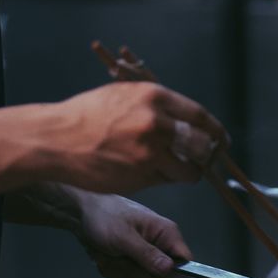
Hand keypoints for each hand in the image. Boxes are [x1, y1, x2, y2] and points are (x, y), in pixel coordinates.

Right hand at [46, 82, 227, 192]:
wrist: (55, 139)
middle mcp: (157, 123)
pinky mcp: (142, 175)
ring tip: (171, 168)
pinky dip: (163, 179)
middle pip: (203, 146)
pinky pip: (167, 181)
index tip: (222, 142)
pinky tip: (144, 171)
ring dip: (187, 173)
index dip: (216, 132)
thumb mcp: (124, 97)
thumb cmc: (87, 117)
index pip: (201, 117)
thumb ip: (158, 108)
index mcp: (154, 97)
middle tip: (203, 161)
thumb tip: (189, 124)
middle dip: (207, 156)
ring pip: (190, 170)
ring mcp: (151, 151)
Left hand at [74, 193, 191, 277]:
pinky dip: (113, 271)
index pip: (186, 262)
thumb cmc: (103, 217)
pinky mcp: (132, 263)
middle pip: (162, 277)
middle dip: (136, 273)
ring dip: (120, 271)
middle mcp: (160, 246)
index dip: (171, 272)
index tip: (150, 270)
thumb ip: (147, 254)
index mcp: (166, 234)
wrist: (78, 213)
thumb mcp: (124, 236)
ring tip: (108, 254)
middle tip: (119, 258)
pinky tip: (104, 256)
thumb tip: (169, 270)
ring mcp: (145, 256)